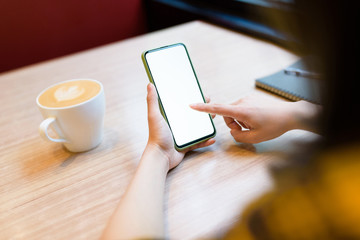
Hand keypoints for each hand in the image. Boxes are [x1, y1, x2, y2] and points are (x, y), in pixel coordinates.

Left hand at [146, 83, 214, 170]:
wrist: (160, 156)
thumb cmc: (156, 136)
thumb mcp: (154, 116)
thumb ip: (152, 101)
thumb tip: (150, 84)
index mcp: (170, 117)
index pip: (181, 105)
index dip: (191, 98)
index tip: (199, 93)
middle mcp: (176, 125)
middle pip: (192, 115)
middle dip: (202, 110)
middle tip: (210, 105)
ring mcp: (182, 136)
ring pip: (197, 128)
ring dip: (206, 124)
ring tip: (214, 118)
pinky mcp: (186, 146)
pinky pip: (198, 142)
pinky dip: (205, 140)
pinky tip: (212, 138)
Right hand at [190, 95, 318, 143]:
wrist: (291, 114)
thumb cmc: (275, 125)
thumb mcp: (256, 138)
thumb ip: (239, 137)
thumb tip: (233, 132)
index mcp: (242, 111)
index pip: (218, 109)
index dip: (203, 108)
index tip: (192, 105)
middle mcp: (242, 102)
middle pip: (227, 115)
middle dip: (233, 124)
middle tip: (247, 130)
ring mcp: (247, 99)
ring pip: (234, 113)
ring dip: (240, 121)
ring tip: (254, 124)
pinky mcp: (250, 98)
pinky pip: (241, 109)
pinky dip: (245, 116)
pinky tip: (257, 119)